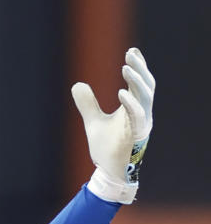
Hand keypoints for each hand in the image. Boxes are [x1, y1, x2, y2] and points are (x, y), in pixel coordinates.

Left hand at [71, 47, 154, 203]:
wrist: (109, 172)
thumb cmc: (106, 148)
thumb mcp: (93, 121)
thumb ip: (87, 104)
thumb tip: (77, 84)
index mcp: (135, 108)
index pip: (140, 83)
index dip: (138, 67)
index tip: (132, 51)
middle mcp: (142, 113)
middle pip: (147, 85)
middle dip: (140, 69)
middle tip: (130, 54)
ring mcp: (142, 124)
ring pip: (145, 97)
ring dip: (136, 82)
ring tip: (125, 68)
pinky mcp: (137, 135)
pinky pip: (138, 116)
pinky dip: (131, 103)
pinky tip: (121, 92)